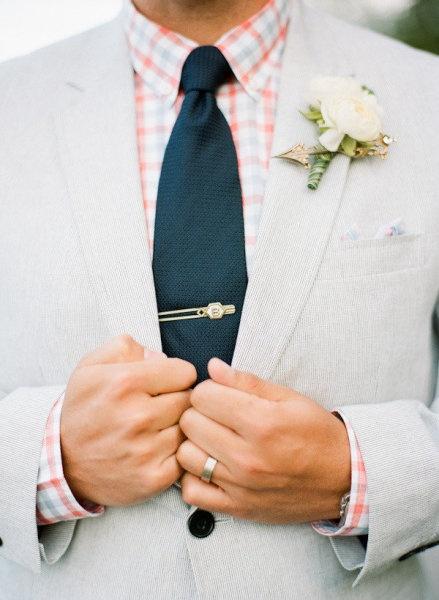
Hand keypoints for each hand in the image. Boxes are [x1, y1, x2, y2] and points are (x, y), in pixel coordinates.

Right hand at [61, 335, 196, 505]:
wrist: (62, 462)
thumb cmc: (84, 409)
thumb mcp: (92, 366)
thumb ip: (126, 347)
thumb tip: (161, 357)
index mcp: (125, 383)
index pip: (186, 372)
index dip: (177, 376)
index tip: (166, 383)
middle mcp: (137, 416)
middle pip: (190, 400)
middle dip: (178, 399)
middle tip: (160, 406)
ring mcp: (146, 450)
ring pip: (189, 428)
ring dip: (177, 427)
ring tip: (156, 428)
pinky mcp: (153, 478)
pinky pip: (186, 456)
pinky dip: (176, 453)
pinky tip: (157, 449)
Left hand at [177, 358, 350, 523]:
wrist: (344, 478)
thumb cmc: (317, 435)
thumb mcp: (289, 398)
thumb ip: (246, 381)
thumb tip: (213, 367)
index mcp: (261, 423)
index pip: (202, 395)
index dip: (209, 390)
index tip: (220, 395)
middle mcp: (248, 456)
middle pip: (189, 422)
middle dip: (199, 412)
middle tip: (217, 415)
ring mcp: (240, 485)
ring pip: (185, 455)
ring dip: (195, 443)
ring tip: (213, 439)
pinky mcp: (237, 508)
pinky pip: (191, 492)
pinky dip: (194, 478)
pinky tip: (210, 466)